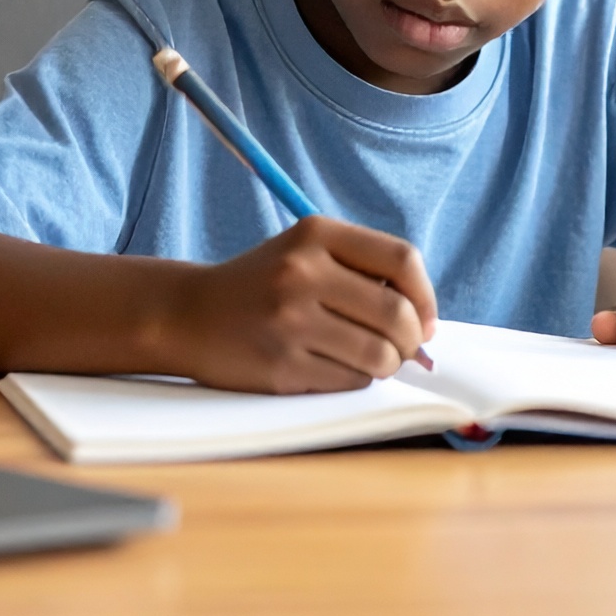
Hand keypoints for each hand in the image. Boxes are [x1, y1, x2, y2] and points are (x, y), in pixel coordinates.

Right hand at [167, 216, 437, 393]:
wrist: (187, 315)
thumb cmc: (262, 287)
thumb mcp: (306, 254)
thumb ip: (363, 273)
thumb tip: (427, 325)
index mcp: (315, 234)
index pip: (402, 259)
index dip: (426, 296)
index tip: (425, 320)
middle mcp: (302, 272)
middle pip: (397, 314)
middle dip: (411, 341)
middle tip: (403, 350)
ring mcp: (290, 320)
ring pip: (378, 355)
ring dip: (385, 365)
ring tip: (368, 360)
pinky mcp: (281, 365)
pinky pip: (348, 382)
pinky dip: (354, 380)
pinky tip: (331, 367)